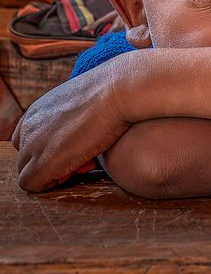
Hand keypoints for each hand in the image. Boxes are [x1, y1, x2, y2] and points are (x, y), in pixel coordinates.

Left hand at [11, 60, 130, 191]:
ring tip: (87, 160)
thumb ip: (72, 117)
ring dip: (55, 173)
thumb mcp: (85, 101)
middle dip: (53, 163)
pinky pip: (32, 184)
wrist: (120, 90)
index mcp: (38, 111)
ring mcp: (33, 143)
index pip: (28, 140)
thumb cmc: (113, 93)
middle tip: (87, 155)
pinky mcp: (45, 160)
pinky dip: (54, 182)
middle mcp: (29, 126)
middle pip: (27, 158)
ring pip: (28, 173)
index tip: (78, 144)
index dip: (49, 149)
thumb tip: (79, 130)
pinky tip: (82, 166)